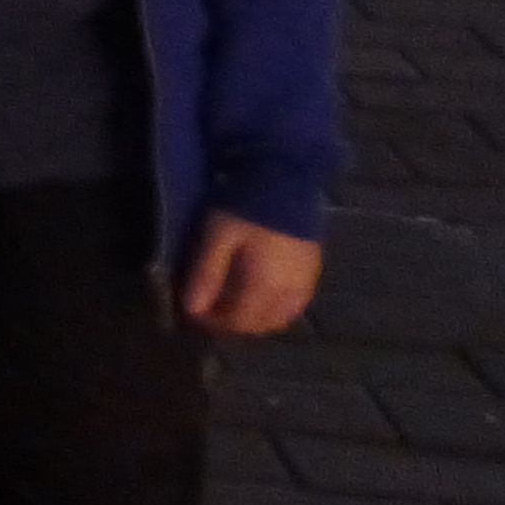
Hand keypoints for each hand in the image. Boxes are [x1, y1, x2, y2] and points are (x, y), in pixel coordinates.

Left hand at [180, 212, 323, 334]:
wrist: (285, 180)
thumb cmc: (245, 207)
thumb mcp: (216, 236)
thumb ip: (206, 274)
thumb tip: (191, 310)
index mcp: (264, 286)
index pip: (238, 321)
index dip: (213, 322)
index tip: (193, 311)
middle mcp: (289, 293)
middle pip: (259, 324)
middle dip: (233, 322)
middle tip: (210, 308)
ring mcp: (305, 284)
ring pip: (278, 319)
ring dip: (255, 318)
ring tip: (232, 302)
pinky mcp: (313, 273)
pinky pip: (294, 306)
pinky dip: (274, 309)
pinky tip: (259, 294)